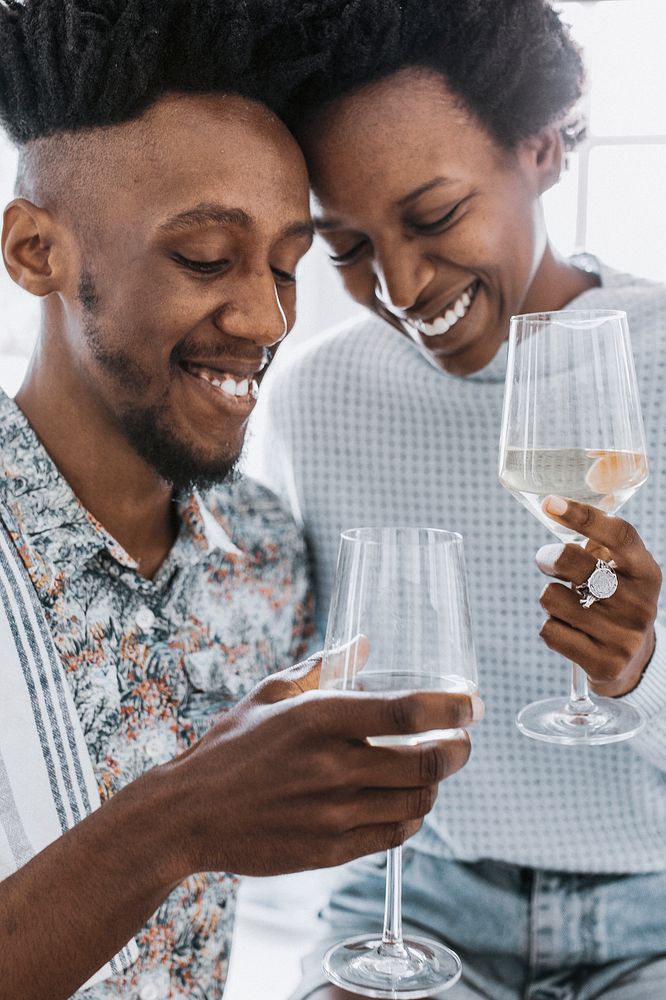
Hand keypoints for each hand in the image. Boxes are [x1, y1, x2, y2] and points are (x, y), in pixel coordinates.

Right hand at [165, 644, 482, 877]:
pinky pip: (394, 836)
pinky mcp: (331, 850)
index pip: (407, 712)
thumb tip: (363, 643)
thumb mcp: (271, 694)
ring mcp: (334, 814)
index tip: (473, 704)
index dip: (452, 708)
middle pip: (427, 763)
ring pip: (418, 803)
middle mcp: (333, 767)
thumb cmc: (230, 748)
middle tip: (464, 740)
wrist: (188, 815)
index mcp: (319, 719)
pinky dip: (411, 817)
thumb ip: (323, 666)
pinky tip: (403, 802)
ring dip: (436, 785)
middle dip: (458, 750)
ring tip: (431, 771)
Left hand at [535, 496, 661, 696]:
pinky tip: (571, 633)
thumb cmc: (616, 600)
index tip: (550, 503)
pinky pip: (550, 632)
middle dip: (548, 557)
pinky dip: (551, 628)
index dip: (582, 516)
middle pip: (573, 562)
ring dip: (551, 599)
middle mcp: (640, 604)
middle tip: (547, 560)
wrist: (633, 662)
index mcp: (646, 572)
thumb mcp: (621, 570)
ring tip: (570, 607)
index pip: (618, 535)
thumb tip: (555, 507)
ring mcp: (625, 637)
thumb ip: (598, 541)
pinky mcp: (605, 664)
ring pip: (552, 598)